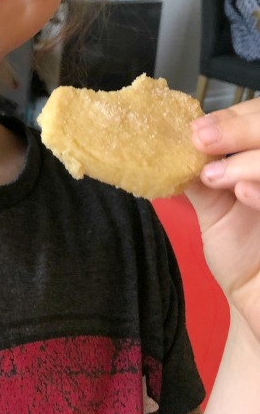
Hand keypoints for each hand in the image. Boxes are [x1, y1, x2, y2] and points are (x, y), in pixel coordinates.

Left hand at [187, 97, 259, 337]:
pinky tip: (244, 194)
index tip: (197, 129)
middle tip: (202, 139)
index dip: (237, 115)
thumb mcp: (213, 203)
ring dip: (247, 160)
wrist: (255, 298)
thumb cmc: (241, 251)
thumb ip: (196, 169)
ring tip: (215, 178)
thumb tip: (163, 139)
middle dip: (240, 127)